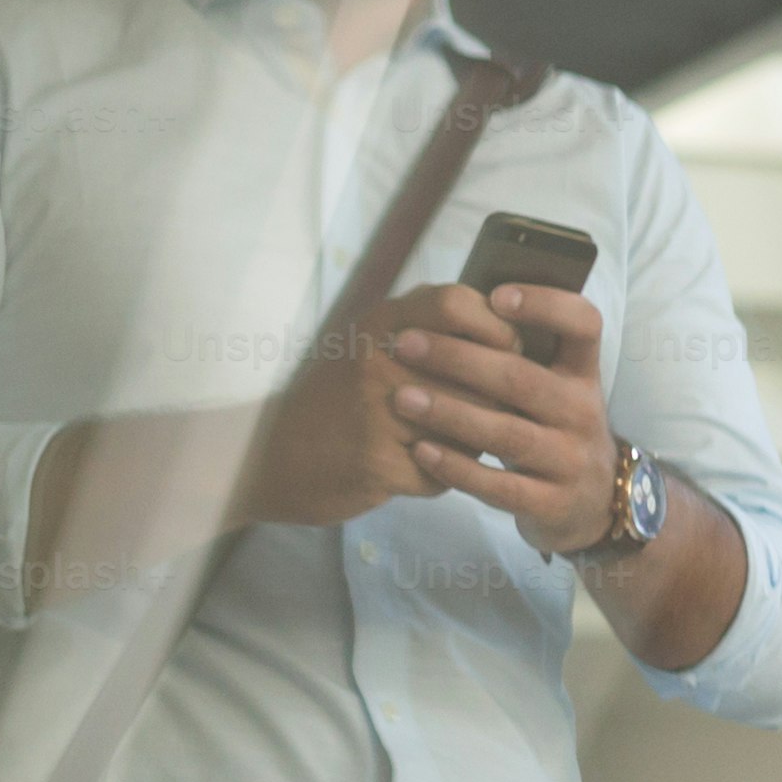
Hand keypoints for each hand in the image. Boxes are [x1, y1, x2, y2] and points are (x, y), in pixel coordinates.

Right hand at [233, 279, 494, 529]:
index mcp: (380, 323)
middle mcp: (378, 358)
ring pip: (469, 426)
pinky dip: (439, 478)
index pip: (458, 303)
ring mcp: (376, 410)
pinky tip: (417, 472)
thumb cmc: (339, 402)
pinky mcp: (377, 461)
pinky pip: (443, 472)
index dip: (497, 329)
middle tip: (494, 412)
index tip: (510, 352)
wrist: (271, 461)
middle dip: (497, 399)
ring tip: (453, 445)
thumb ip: (431, 330)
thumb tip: (510, 325)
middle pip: (476, 373)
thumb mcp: (375, 347)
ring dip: (472, 443)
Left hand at [384, 283, 622, 557]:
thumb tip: (464, 302)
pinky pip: (499, 486)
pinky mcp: (552, 503)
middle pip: (523, 379)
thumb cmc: (553, 428)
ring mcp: (570, 460)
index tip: (496, 297)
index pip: (584, 324)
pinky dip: (457, 468)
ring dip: (450, 413)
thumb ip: (523, 355)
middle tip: (405, 344)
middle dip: (459, 359)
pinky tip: (421, 450)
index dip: (546, 305)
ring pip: (507, 434)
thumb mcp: (556, 387)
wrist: (592, 502)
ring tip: (400, 398)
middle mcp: (583, 412)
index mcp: (583, 373)